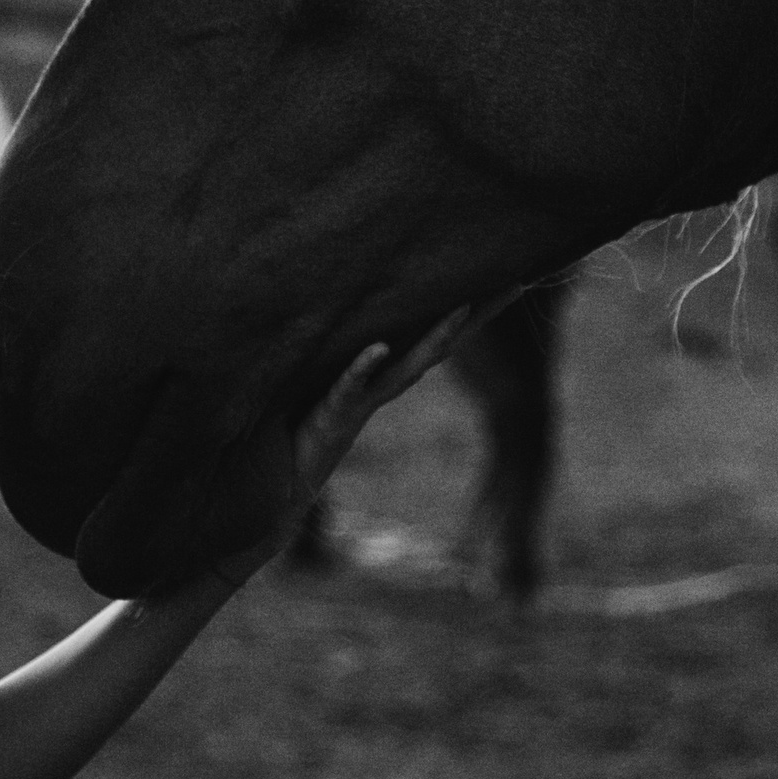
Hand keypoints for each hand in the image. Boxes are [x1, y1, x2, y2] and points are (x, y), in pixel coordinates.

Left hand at [207, 301, 486, 591]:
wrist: (260, 503)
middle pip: (436, 345)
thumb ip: (336, 357)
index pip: (430, 336)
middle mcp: (375, 389)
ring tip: (462, 306)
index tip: (511, 275)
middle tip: (517, 280)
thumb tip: (349, 312)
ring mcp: (355, 407)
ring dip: (434, 338)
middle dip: (476, 313)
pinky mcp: (325, 423)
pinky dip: (359, 370)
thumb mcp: (312, 385)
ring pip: (403, 367)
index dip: (471, 308)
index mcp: (375, 376)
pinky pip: (346, 391)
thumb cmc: (282, 436)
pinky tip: (376, 349)